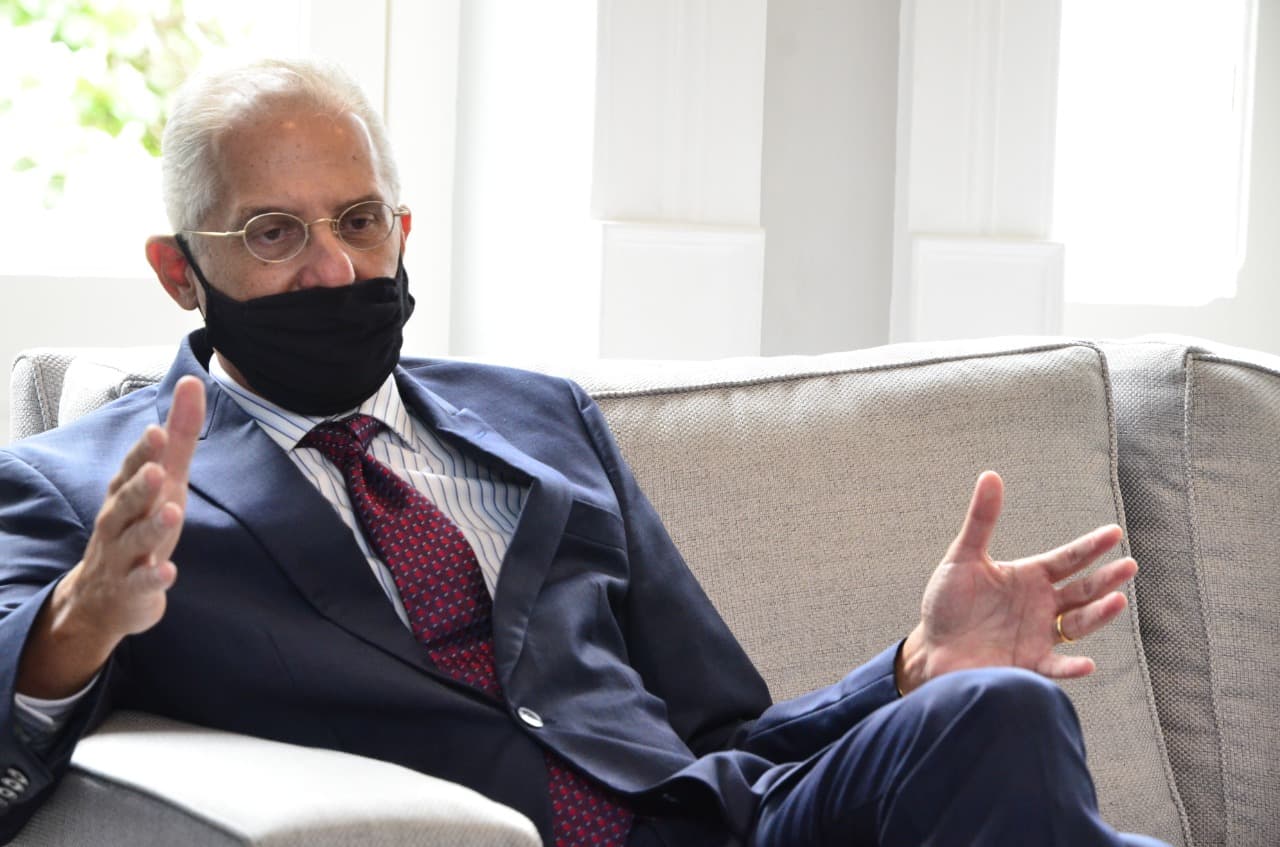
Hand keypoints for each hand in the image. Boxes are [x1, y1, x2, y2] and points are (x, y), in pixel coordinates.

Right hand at [16, 377, 205, 697]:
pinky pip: (142, 582)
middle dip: (140, 485)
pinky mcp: (133, 588)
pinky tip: (170, 572)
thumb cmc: (138, 525)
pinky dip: (154, 577)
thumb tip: (192, 383)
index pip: (133, 467)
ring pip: (134, 539)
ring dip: (152, 526)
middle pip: (127, 501)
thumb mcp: (163, 481)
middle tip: (157, 470)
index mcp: (126, 493)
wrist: (104, 597)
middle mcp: (118, 521)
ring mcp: (123, 555)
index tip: (157, 430)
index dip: (145, 451)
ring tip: (172, 511)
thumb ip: (179, 438)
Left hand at [895, 471, 1136, 695]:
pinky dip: (1070, 667)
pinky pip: (1055, 666)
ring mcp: (1040, 635)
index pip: (1068, 559)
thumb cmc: (948, 602)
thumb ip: (981, 520)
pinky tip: (1087, 663)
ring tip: (1117, 601)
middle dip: (1106, 579)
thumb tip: (990, 475)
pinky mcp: (1028, 664)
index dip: (1090, 547)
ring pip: (1078, 624)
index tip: (1114, 532)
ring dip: (1098, 615)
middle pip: (1082, 590)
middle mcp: (1042, 605)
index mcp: (1030, 577)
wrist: (933, 647)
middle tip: (1128, 566)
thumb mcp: (963, 557)